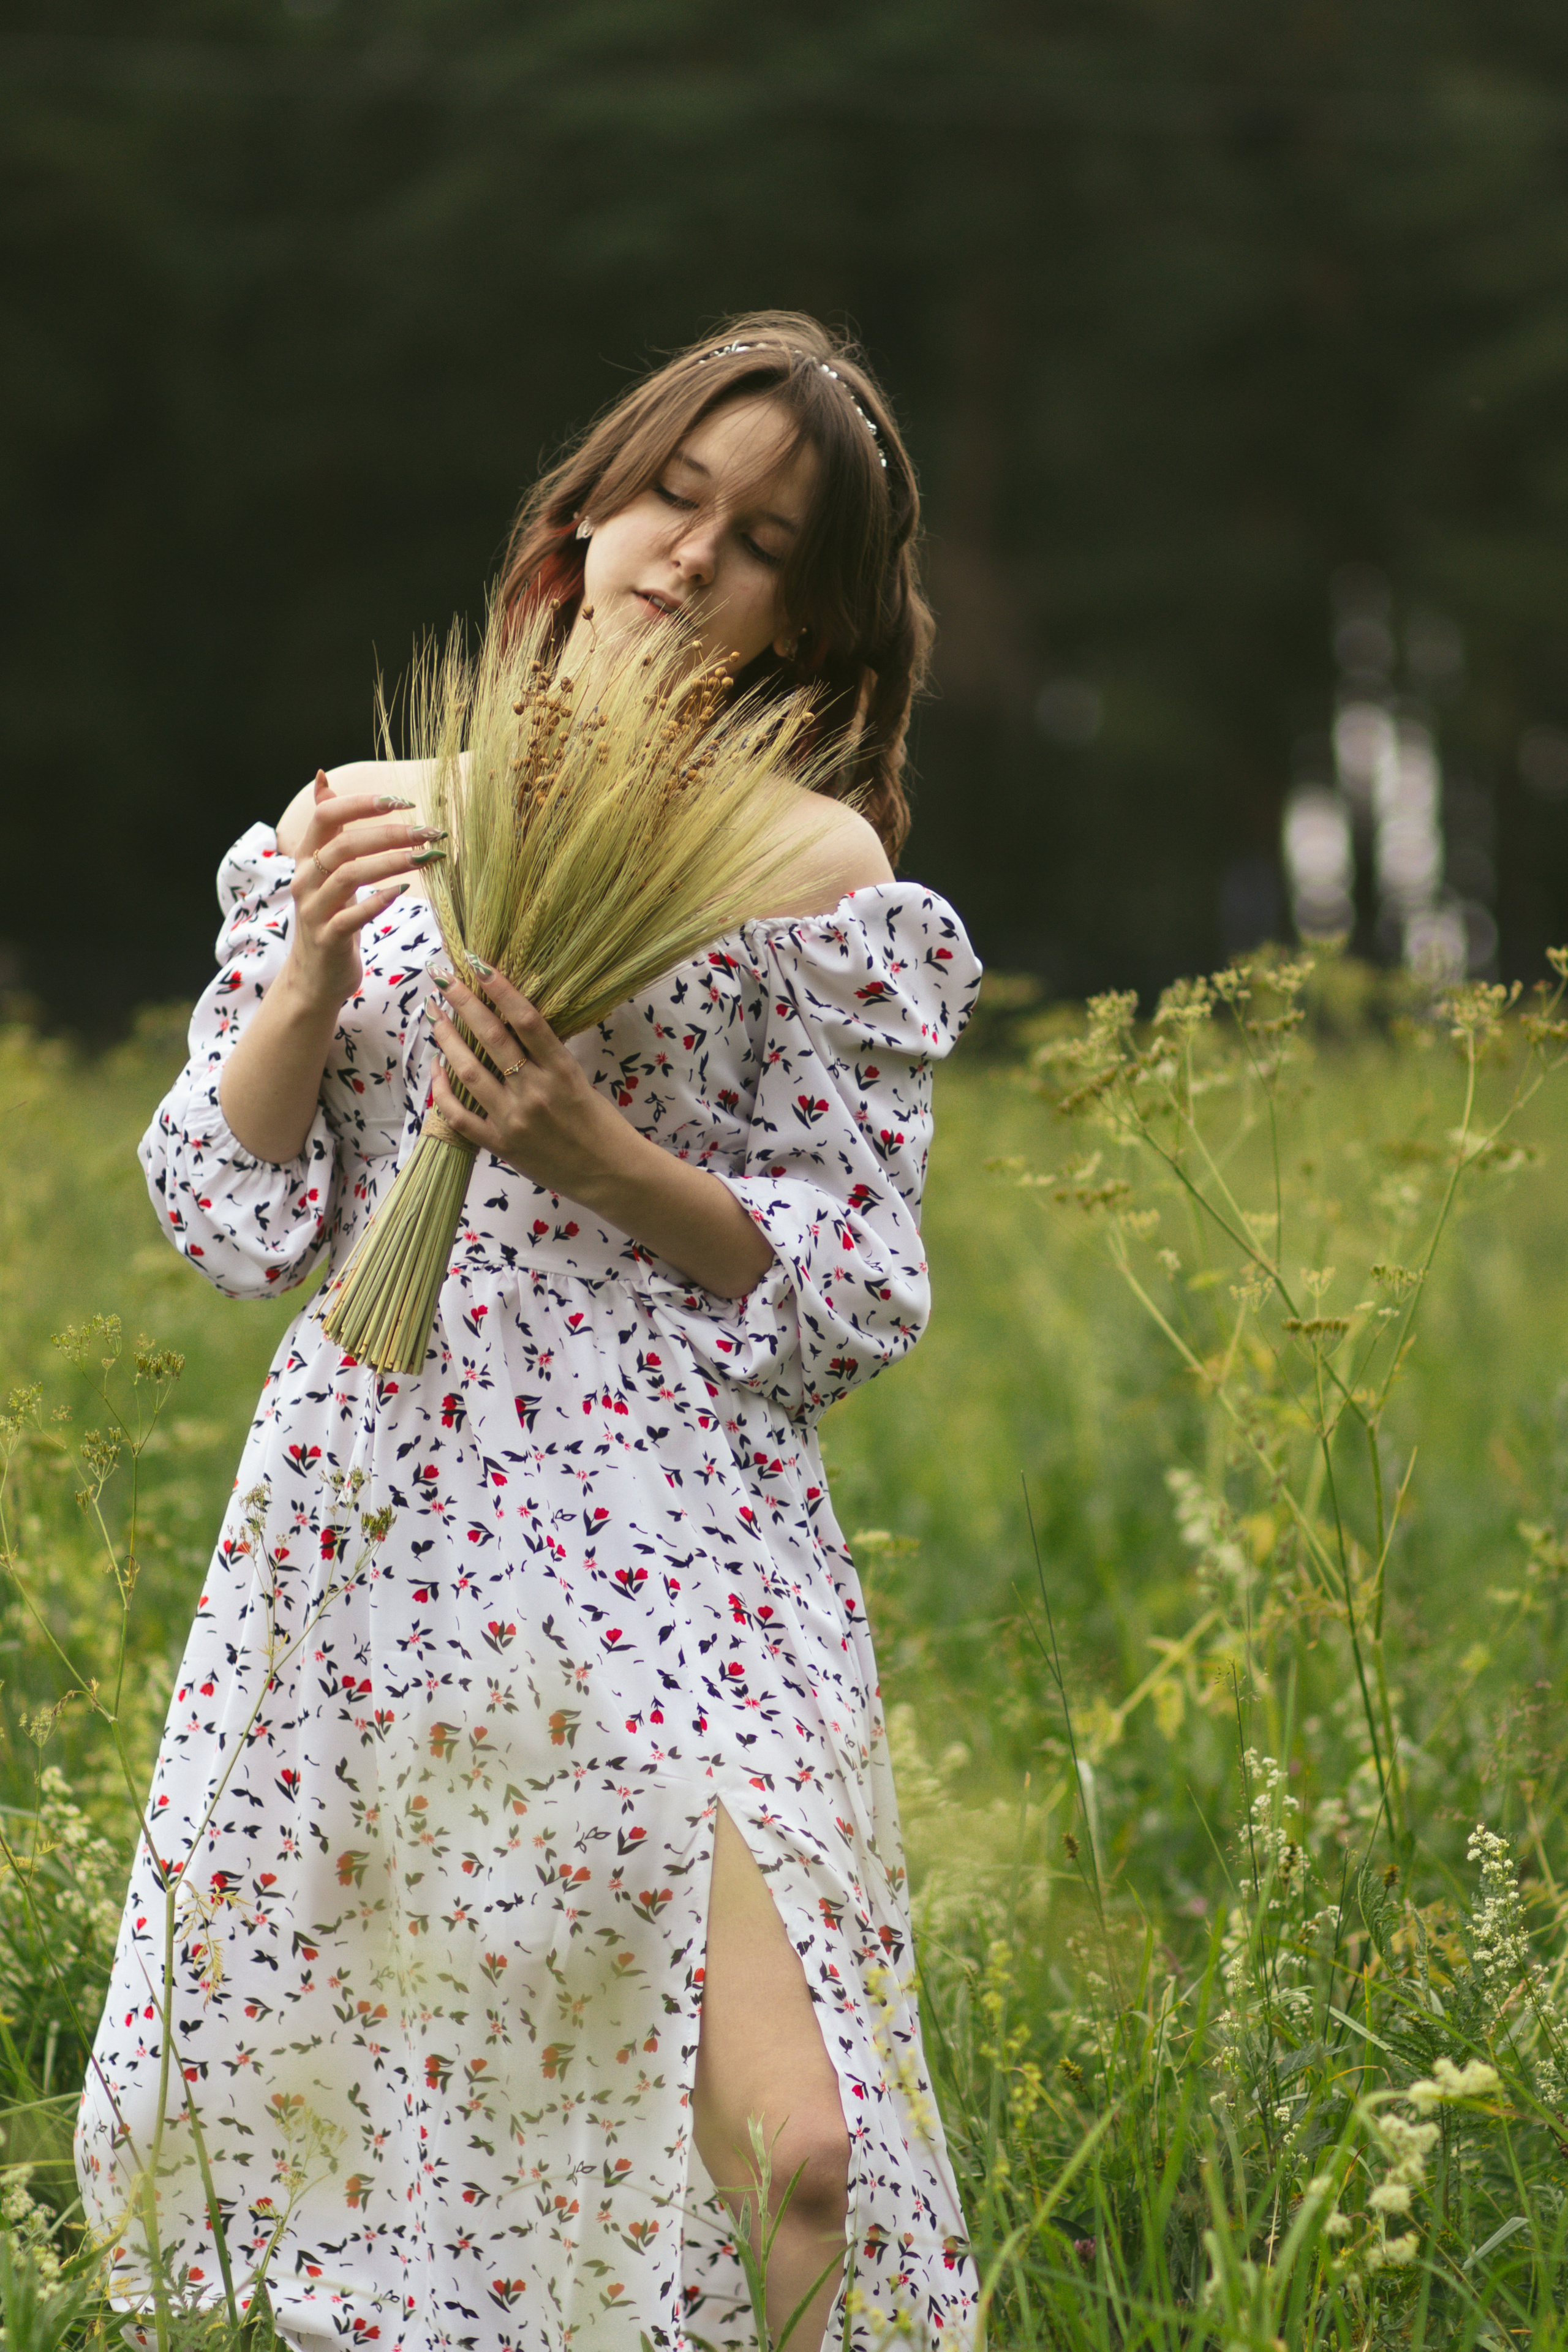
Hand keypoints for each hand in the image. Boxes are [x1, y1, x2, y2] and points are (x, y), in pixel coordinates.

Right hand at [288, 772, 445, 1011]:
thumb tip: (322, 777)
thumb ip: (329, 828)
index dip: (362, 804)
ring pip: (350, 876)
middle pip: (345, 844)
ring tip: (425, 858)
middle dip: (391, 834)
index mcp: (306, 857)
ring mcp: (314, 910)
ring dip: (391, 863)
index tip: (402, 801)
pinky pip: (352, 916)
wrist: (314, 976)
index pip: (327, 815)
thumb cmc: (330, 916)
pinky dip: (379, 900)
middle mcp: (305, 880)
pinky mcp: (327, 939)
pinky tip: (403, 890)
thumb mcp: (325, 869)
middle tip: (428, 831)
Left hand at [427, 964, 774, 1292]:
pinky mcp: (502, 1145)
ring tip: (433, 1017)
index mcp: (562, 1071)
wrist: (610, 1174)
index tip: (479, 964)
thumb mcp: (580, 1082)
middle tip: (442, 978)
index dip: (501, 988)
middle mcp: (536, 1091)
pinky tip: (435, 1070)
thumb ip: (548, 1059)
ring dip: (447, 1041)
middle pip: (492, 1038)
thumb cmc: (601, 1125)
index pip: (527, 1019)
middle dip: (463, 1004)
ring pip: (468, 1073)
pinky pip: (461, 1116)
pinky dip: (442, 1093)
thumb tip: (512, 1028)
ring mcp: (515, 1120)